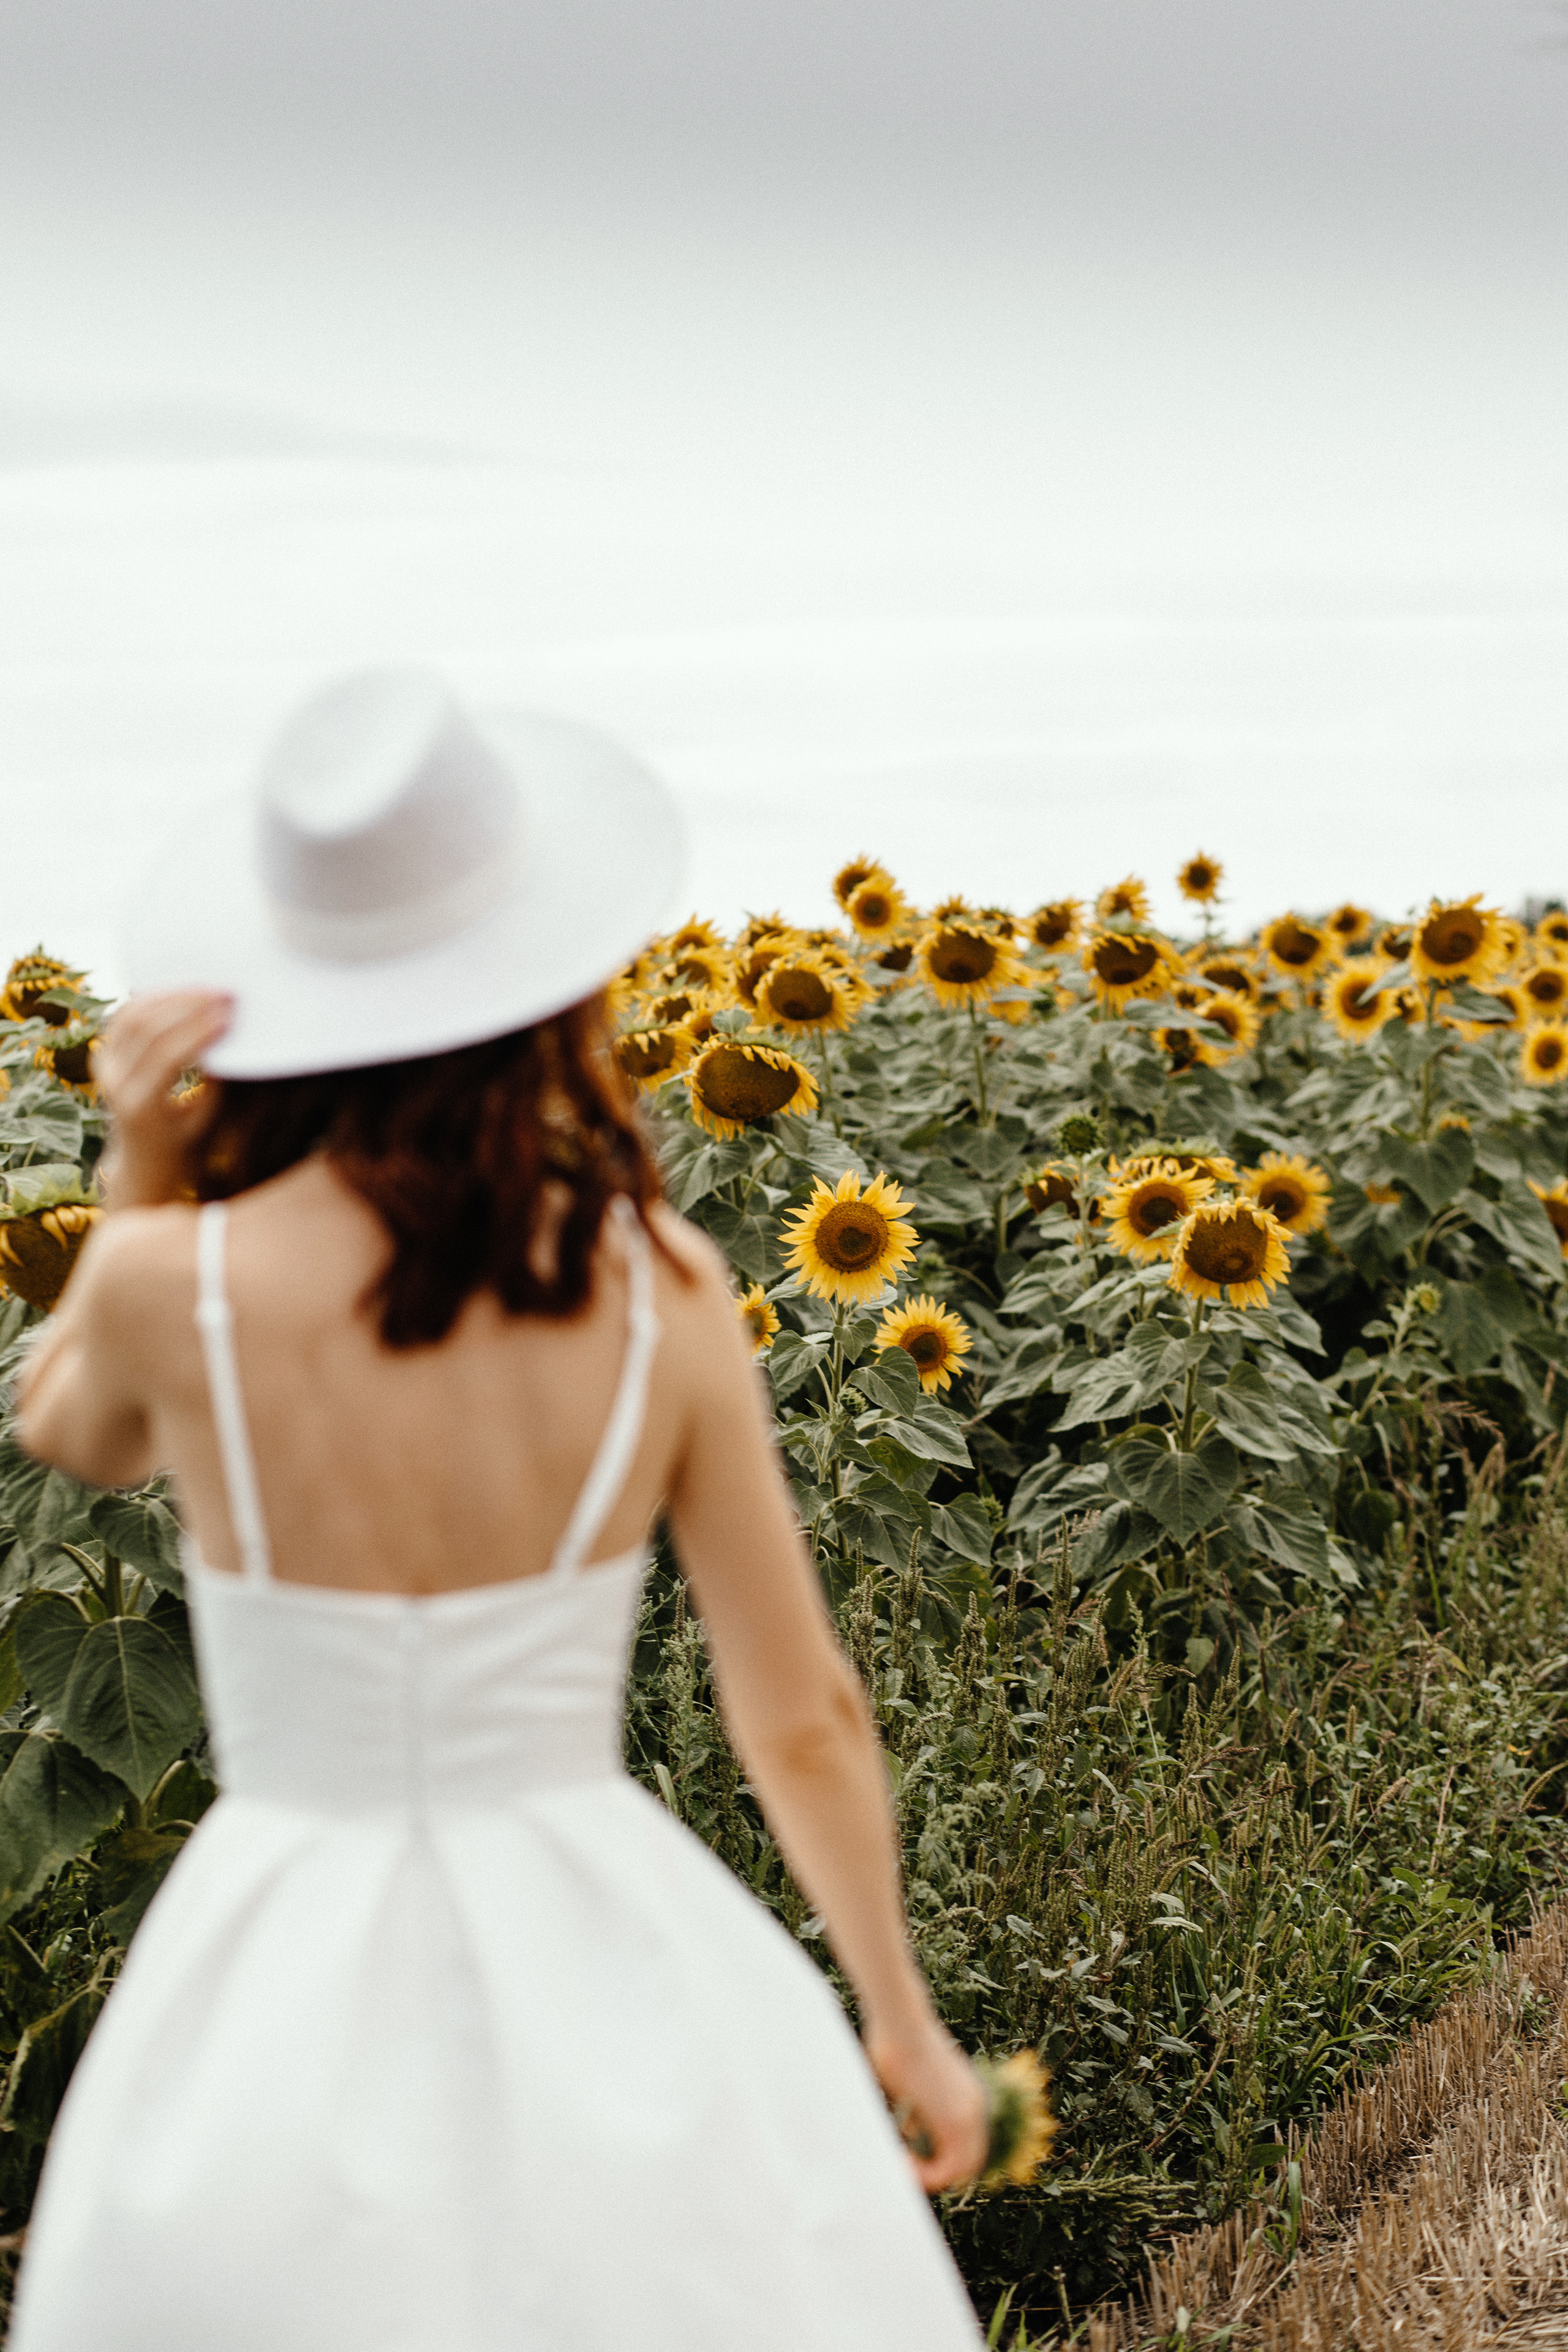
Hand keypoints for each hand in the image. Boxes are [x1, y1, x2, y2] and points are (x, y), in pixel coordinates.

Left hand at [95, 991, 232, 1210]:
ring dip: (170, 996)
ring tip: (206, 988)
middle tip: (224, 993)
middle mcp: (112, 1084)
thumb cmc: (183, 1148)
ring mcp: (104, 1068)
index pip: (167, 1057)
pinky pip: (123, 1016)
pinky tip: (179, 991)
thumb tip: (231, 1039)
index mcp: (139, 1108)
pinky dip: (150, 999)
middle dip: (188, 1006)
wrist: (142, 1163)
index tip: (229, 1015)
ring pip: (131, 1016)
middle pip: (146, 1029)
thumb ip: (214, 1083)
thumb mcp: (205, 1123)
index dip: (199, 1032)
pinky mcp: (103, 1055)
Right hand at [864, 2010, 989, 2192]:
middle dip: (937, 2173)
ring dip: (930, 2177)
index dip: (941, 2159)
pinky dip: (927, 2177)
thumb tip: (912, 2134)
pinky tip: (902, 2162)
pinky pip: (948, 2170)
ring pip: (960, 2171)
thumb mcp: (913, 2085)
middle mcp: (976, 2108)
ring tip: (901, 2166)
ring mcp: (969, 2116)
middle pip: (968, 2164)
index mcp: (969, 2097)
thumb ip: (919, 2112)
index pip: (968, 2146)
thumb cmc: (897, 2046)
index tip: (911, 2154)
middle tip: (906, 2166)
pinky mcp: (954, 2122)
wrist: (902, 2022)